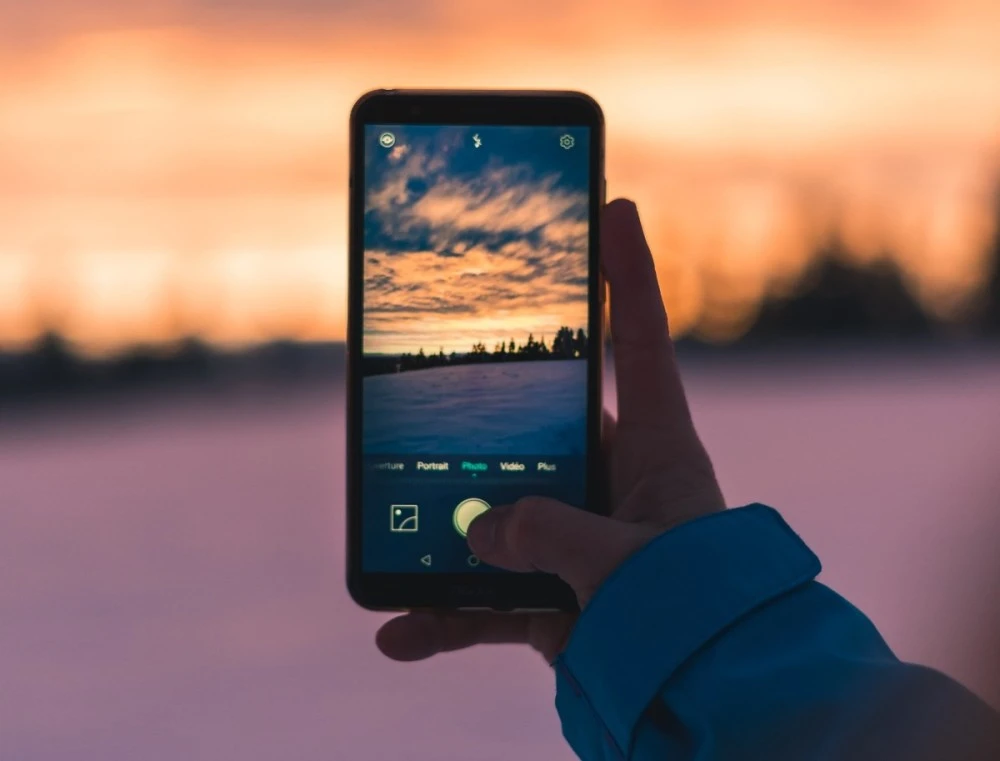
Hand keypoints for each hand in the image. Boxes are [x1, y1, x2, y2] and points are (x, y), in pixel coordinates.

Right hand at [376, 199, 725, 662]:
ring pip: (502, 516)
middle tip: (435, 392)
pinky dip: (446, 614)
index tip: (615, 207)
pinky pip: (490, 596)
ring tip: (393, 533)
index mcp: (659, 450)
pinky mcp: (556, 596)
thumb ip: (544, 534)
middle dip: (485, 427)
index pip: (642, 341)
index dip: (630, 273)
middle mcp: (619, 483)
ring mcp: (582, 538)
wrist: (710, 699)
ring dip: (447, 536)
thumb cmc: (693, 616)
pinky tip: (398, 630)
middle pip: (540, 430)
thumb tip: (479, 530)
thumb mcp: (620, 564)